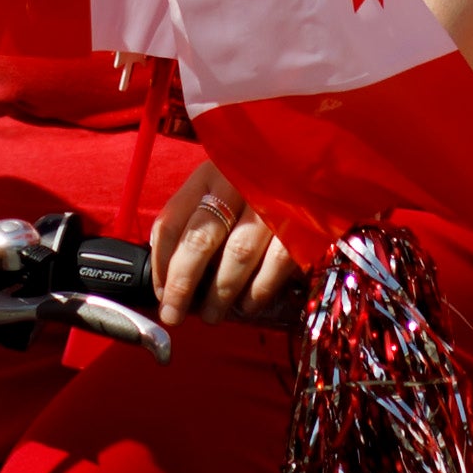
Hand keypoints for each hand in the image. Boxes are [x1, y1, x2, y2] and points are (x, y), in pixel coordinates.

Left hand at [146, 157, 308, 328]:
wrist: (311, 157)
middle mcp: (236, 184)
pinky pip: (276, 263)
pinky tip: (247, 305)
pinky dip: (258, 290)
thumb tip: (169, 275)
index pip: (171, 222)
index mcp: (208, 175)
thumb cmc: (257, 183)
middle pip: (200, 240)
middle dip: (182, 285)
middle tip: (174, 314)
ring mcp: (271, 202)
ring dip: (220, 294)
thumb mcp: (220, 187)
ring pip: (237, 256)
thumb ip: (194, 219)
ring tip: (212, 315)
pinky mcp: (302, 221)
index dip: (161, 265)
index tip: (161, 292)